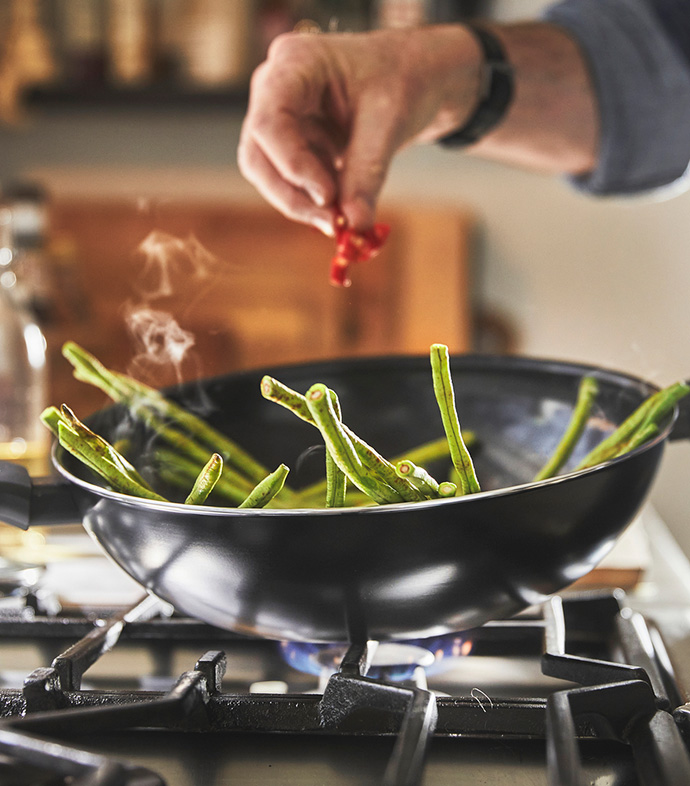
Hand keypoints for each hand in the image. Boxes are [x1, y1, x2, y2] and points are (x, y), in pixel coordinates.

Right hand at [237, 25, 482, 234]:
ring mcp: (281, 118)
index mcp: (295, 63)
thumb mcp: (390, 121)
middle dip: (292, 195)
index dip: (292, 165)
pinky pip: (290, 182)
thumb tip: (355, 224)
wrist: (416, 77)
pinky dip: (314, 202)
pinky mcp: (293, 145)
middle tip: (332, 223)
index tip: (327, 196)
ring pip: (268, 175)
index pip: (269, 121)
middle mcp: (275, 90)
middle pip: (258, 155)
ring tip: (342, 217)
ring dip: (302, 203)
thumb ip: (368, 173)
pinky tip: (345, 206)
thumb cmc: (403, 78)